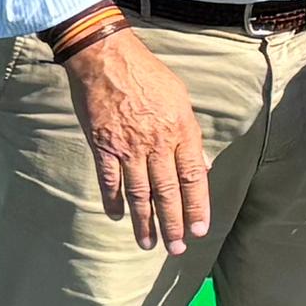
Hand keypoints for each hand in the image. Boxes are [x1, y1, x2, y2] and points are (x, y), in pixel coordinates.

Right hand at [54, 21, 214, 253]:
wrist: (105, 56)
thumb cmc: (146, 72)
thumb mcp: (180, 98)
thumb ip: (191, 135)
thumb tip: (203, 167)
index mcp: (181, 130)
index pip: (193, 178)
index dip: (197, 207)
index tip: (199, 230)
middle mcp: (157, 142)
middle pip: (167, 192)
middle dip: (174, 224)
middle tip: (176, 249)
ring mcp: (128, 146)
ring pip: (140, 193)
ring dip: (145, 222)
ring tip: (149, 244)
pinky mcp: (103, 145)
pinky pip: (110, 180)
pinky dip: (114, 201)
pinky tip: (118, 217)